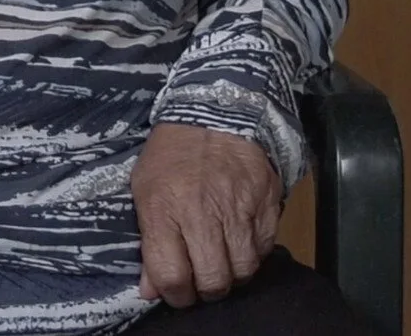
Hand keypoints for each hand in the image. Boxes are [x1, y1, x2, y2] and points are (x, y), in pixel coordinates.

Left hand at [132, 123, 280, 308]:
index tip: (176, 293)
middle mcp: (203, 212)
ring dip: (233, 276)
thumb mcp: (144, 190)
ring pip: (244, 269)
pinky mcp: (266, 203)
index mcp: (165, 209)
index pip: (172, 275)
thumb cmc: (171, 155)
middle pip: (214, 279)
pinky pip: (264, 248)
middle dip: (206, 291)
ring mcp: (239, 208)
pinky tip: (240, 244)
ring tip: (222, 265)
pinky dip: (253, 254)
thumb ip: (148, 242)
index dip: (175, 295)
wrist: (214, 114)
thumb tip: (151, 289)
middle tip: (202, 283)